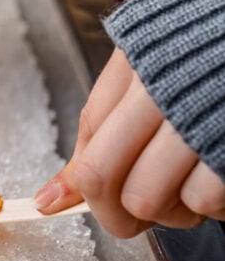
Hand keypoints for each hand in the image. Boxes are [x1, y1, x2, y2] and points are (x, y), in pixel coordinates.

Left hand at [34, 48, 224, 237]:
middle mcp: (165, 90)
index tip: (57, 201)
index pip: (89, 132)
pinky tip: (220, 176)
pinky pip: (204, 202)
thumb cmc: (217, 45)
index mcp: (141, 60)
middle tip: (129, 215)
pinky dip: (210, 204)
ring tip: (188, 183)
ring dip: (167, 208)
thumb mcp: (154, 64)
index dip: (75, 178)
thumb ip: (105, 122)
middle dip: (111, 211)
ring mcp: (202, 122)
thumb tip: (53, 195)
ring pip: (148, 199)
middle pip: (104, 178)